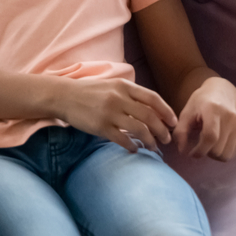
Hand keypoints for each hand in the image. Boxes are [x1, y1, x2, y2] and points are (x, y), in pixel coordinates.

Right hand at [57, 77, 176, 153]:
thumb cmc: (88, 92)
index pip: (153, 99)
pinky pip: (123, 140)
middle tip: (166, 139)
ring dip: (150, 141)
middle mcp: (118, 98)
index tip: (173, 123)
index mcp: (123, 86)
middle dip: (162, 130)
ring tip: (154, 147)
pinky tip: (134, 149)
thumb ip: (129, 94)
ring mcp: (109, 113)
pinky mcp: (100, 127)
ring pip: (139, 130)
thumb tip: (152, 109)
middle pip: (149, 116)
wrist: (62, 96)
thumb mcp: (110, 85)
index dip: (167, 112)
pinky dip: (133, 146)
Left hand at [174, 77, 235, 160]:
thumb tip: (181, 151)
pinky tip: (217, 143)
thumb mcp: (187, 112)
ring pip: (227, 155)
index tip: (191, 153)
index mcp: (213, 110)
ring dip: (215, 155)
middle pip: (218, 149)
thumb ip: (181, 131)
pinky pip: (233, 153)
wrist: (223, 91)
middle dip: (205, 153)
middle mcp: (230, 118)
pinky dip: (223, 153)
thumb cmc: (201, 101)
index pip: (210, 137)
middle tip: (199, 146)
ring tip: (208, 145)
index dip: (200, 150)